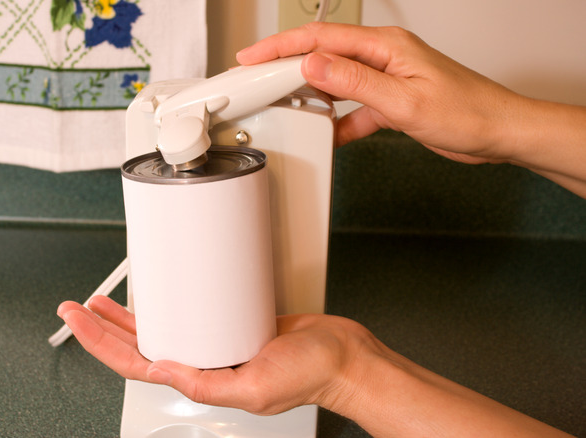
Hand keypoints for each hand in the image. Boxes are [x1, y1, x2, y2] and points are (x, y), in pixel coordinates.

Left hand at [57, 295, 375, 415]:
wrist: (342, 356)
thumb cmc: (310, 375)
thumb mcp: (256, 387)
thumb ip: (207, 385)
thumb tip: (163, 369)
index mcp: (201, 382)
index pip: (135, 364)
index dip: (100, 343)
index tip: (78, 321)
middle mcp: (202, 364)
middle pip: (137, 346)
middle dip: (101, 327)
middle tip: (76, 307)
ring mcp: (214, 343)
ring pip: (158, 330)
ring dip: (125, 317)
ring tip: (100, 302)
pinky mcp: (229, 323)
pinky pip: (188, 314)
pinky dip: (165, 304)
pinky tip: (155, 293)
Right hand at [237, 23, 523, 164]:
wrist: (497, 132)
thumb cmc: (467, 111)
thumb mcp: (403, 100)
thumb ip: (355, 82)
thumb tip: (314, 66)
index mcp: (385, 46)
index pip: (322, 40)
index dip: (282, 47)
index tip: (253, 57)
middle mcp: (383, 57)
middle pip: (323, 55)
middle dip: (286, 66)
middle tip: (256, 79)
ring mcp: (385, 78)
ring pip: (334, 81)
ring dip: (309, 93)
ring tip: (284, 105)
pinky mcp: (389, 100)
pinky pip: (352, 107)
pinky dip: (337, 121)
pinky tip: (328, 135)